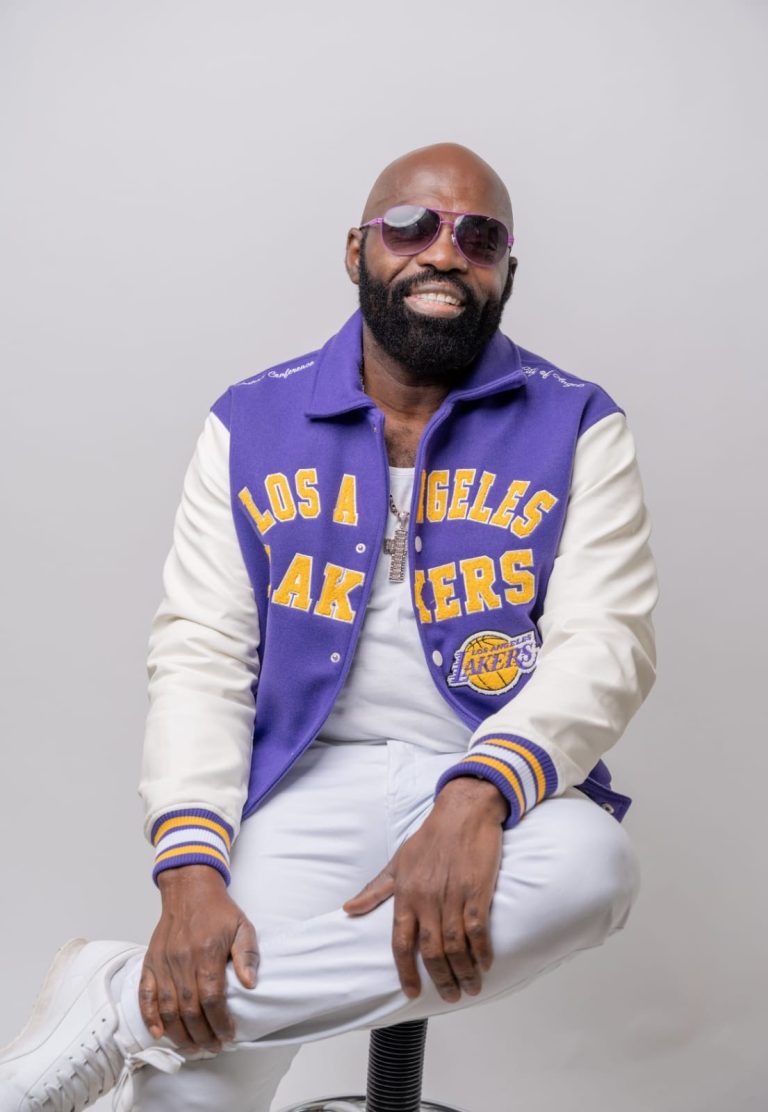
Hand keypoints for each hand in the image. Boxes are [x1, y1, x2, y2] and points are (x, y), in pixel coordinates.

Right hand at [139, 865, 257, 1053]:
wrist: (190, 888)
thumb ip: (248, 955)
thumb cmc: (218, 910)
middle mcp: (182, 960)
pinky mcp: (150, 962)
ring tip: (192, 1047)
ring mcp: (163, 962)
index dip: (220, 1023)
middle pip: (189, 1010)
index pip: (212, 999)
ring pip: (167, 1008)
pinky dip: (149, 1016)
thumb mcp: (243, 926)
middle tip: (213, 1047)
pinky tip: (158, 1032)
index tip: (228, 1035)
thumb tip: (250, 984)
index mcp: (206, 953)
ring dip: (179, 1033)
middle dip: (202, 1035)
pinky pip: (145, 994)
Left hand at [343, 778, 506, 1002]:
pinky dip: (482, 950)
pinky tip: (485, 963)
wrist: (463, 812)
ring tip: (471, 987)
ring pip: (455, 945)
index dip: (405, 971)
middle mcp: (427, 899)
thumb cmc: (430, 837)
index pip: (400, 942)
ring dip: (463, 971)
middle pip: (430, 951)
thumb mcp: (398, 862)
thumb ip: (375, 890)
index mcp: (405, 895)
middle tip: (450, 996)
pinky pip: (478, 929)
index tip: (411, 992)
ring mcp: (452, 896)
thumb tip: (349, 909)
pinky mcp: (476, 891)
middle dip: (440, 979)